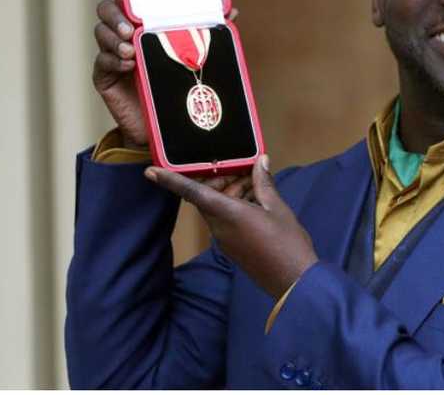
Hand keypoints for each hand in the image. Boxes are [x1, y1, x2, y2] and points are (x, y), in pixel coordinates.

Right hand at [90, 0, 238, 149]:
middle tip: (130, 28)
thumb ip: (209, 32)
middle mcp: (124, 34)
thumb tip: (232, 10)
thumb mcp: (196, 55)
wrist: (169, 126)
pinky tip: (128, 64)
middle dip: (115, 14)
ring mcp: (112, 54)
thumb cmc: (180, 85)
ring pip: (102, 33)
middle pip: (107, 9)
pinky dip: (114, 60)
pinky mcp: (104, 76)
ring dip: (115, 38)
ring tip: (131, 50)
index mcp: (144, 23)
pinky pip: (102, 61)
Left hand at [145, 155, 317, 298]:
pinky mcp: (231, 247)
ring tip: (256, 184)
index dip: (170, 181)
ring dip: (230, 191)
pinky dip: (234, 205)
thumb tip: (261, 161)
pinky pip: (224, 219)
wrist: (293, 281)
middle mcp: (219, 226)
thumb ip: (264, 183)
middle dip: (219, 179)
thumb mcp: (277, 208)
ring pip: (216, 207)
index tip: (150, 172)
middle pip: (206, 196)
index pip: (192, 192)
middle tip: (243, 169)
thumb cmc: (287, 242)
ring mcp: (224, 239)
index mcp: (228, 213)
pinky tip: (256, 200)